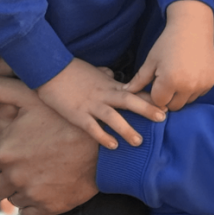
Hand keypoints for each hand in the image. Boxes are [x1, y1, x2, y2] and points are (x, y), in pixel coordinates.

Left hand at [0, 77, 99, 214]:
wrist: (102, 143)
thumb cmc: (63, 115)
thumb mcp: (29, 95)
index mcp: (4, 151)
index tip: (1, 157)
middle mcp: (13, 176)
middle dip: (2, 178)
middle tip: (18, 167)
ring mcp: (31, 194)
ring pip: (11, 200)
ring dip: (18, 191)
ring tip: (34, 174)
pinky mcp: (48, 207)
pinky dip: (32, 205)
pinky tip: (43, 188)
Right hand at [36, 58, 165, 148]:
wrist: (48, 69)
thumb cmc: (70, 68)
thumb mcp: (90, 69)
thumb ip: (103, 73)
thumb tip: (111, 73)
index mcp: (108, 84)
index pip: (132, 91)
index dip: (148, 98)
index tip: (165, 103)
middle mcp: (103, 94)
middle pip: (129, 101)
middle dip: (146, 109)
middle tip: (163, 117)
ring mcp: (90, 105)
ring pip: (113, 117)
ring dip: (126, 129)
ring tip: (138, 141)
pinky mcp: (77, 114)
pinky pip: (92, 128)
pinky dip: (103, 137)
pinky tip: (112, 146)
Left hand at [125, 0, 213, 110]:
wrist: (193, 28)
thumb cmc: (168, 43)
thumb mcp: (151, 60)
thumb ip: (139, 79)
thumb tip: (125, 92)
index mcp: (170, 81)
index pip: (158, 102)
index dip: (154, 93)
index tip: (155, 82)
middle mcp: (188, 87)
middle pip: (173, 106)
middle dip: (167, 97)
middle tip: (165, 80)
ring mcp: (202, 85)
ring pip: (186, 101)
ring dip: (180, 95)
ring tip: (177, 76)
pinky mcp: (211, 83)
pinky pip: (198, 94)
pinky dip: (192, 89)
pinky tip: (188, 74)